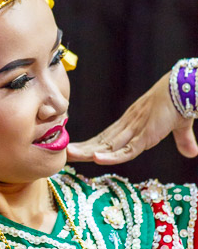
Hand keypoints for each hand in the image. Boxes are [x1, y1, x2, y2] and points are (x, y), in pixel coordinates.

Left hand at [67, 73, 197, 164]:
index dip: (92, 146)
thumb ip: (182, 140)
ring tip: (70, 155)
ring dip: (88, 151)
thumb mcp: (178, 127)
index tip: (77, 151)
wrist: (185, 89)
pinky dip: (111, 155)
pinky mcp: (145, 136)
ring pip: (107, 146)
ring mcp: (135, 131)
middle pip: (101, 142)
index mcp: (133, 124)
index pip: (107, 138)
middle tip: (63, 154)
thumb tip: (192, 153)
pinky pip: (126, 150)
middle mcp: (129, 127)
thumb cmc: (181, 104)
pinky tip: (96, 159)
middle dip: (83, 149)